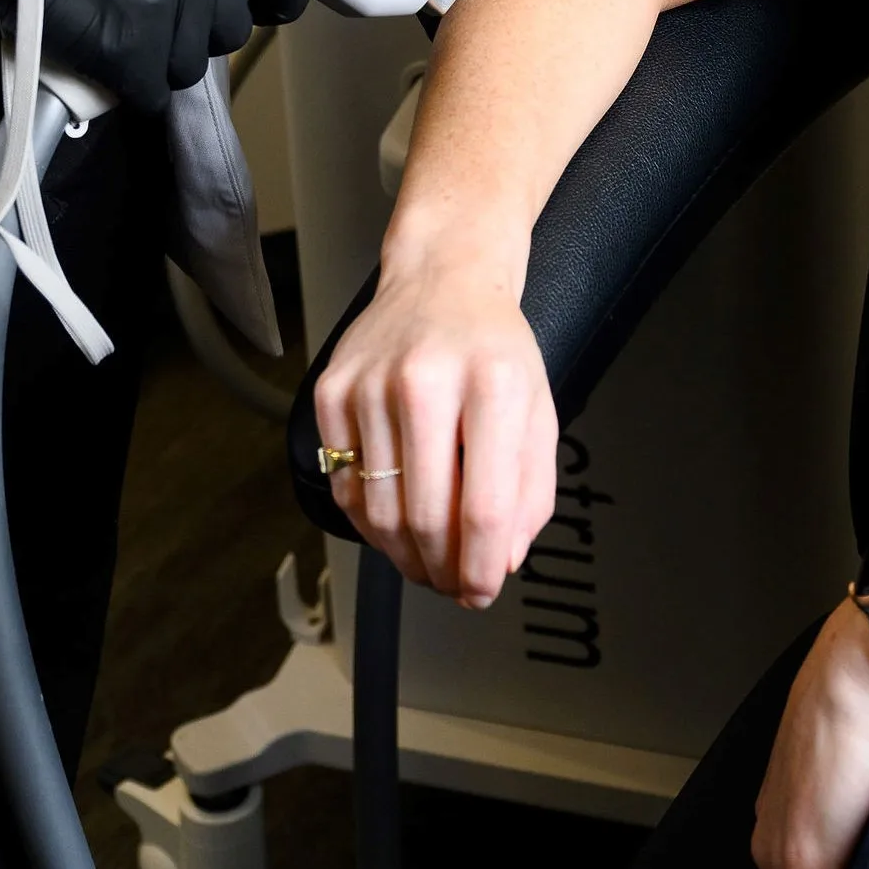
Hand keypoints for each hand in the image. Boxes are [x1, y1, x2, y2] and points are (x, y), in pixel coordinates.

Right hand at [0, 0, 312, 111]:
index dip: (281, 2)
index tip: (266, 11)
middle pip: (230, 33)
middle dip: (193, 32)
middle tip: (146, 8)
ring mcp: (166, 9)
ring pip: (190, 69)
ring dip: (156, 59)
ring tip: (116, 21)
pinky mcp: (132, 51)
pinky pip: (154, 94)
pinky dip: (129, 85)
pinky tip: (101, 50)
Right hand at [313, 243, 558, 604]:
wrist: (442, 276)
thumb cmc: (493, 345)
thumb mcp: (537, 409)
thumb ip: (530, 491)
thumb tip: (500, 562)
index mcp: (492, 383)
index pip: (483, 506)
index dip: (481, 567)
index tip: (483, 591)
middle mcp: (425, 379)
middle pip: (424, 516)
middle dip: (442, 571)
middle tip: (454, 586)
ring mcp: (370, 384)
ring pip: (379, 511)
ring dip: (405, 556)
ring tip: (427, 563)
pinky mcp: (331, 390)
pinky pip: (345, 485)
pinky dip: (369, 522)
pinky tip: (394, 524)